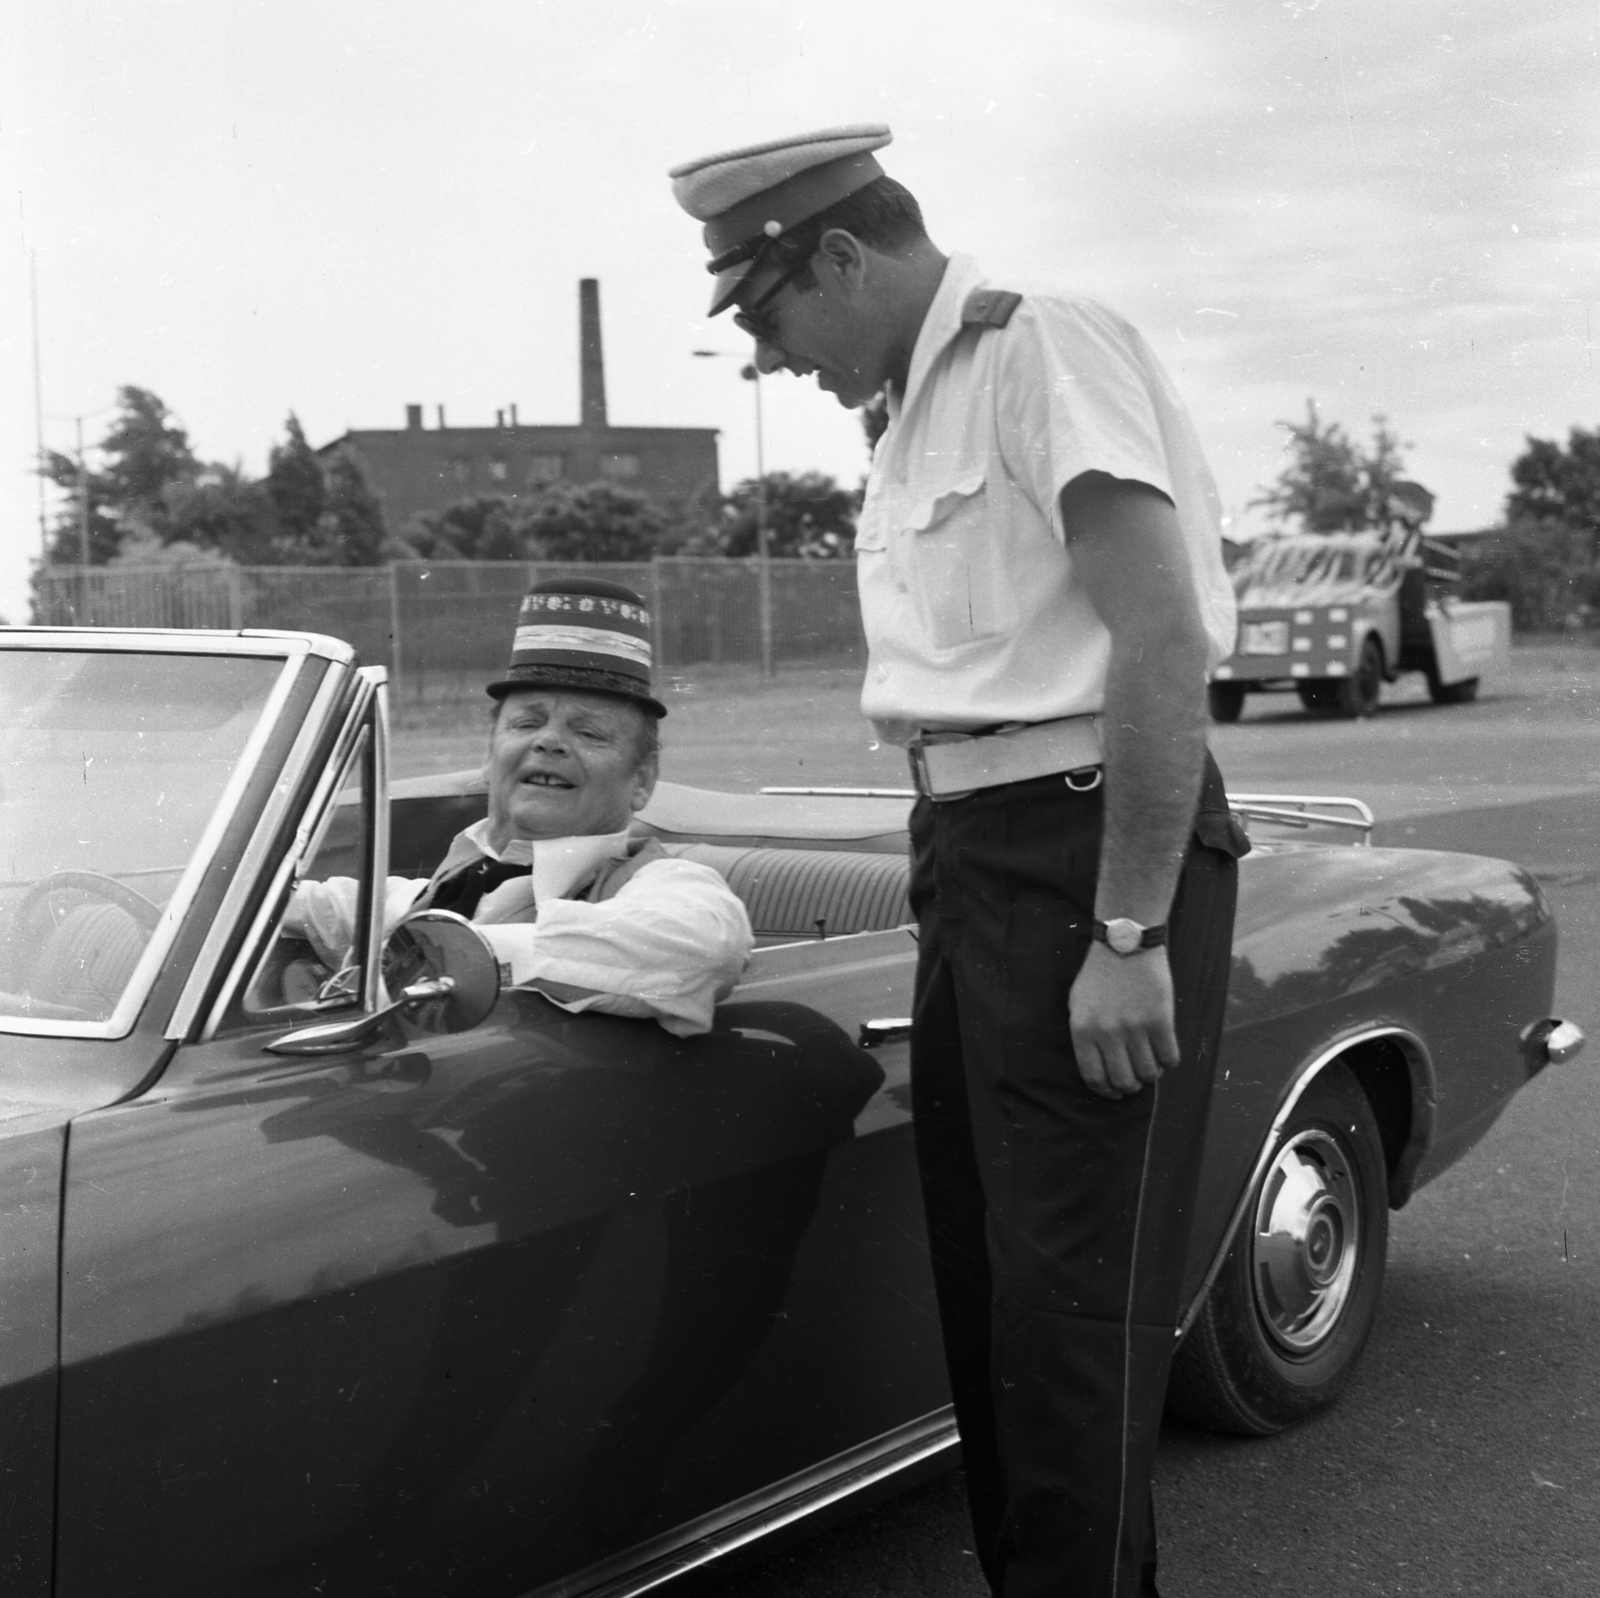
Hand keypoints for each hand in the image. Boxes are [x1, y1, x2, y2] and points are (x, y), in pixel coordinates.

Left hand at [1069, 942, 1179, 1098]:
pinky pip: (1169, 1057)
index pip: (1094, 1077)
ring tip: (1150, 1064)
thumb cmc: (1099, 975)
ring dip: (1151, 1075)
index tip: (1114, 1092)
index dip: (1106, 1092)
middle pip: (1123, 1081)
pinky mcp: (1161, 1020)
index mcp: (1083, 1030)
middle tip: (1135, 1079)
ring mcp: (1135, 1027)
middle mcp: (1107, 1033)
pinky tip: (1164, 1052)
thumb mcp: (1077, 1004)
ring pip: (1149, 1074)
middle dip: (1130, 1087)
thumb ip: (1085, 1036)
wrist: (1125, 944)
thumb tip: (1099, 1068)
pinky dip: (1168, 1062)